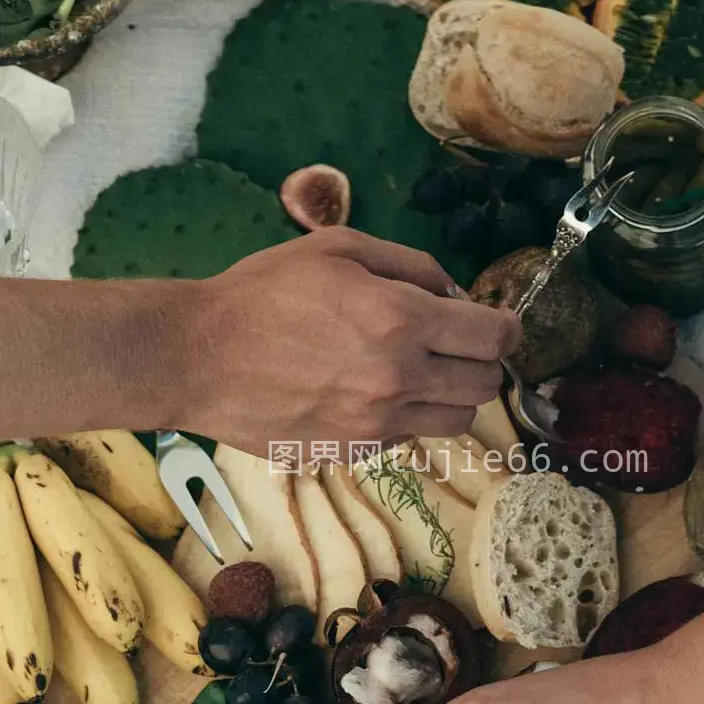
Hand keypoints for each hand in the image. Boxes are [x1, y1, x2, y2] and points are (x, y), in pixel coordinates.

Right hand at [187, 229, 521, 453]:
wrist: (198, 357)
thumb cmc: (262, 292)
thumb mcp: (339, 250)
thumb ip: (410, 265)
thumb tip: (453, 292)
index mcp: (400, 319)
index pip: (495, 337)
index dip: (505, 328)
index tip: (494, 323)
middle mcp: (399, 377)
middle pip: (486, 384)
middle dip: (480, 361)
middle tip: (454, 345)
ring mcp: (377, 423)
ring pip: (457, 420)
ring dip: (450, 395)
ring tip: (417, 372)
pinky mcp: (353, 453)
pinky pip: (408, 436)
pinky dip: (405, 416)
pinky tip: (369, 393)